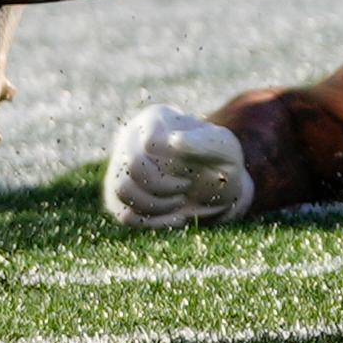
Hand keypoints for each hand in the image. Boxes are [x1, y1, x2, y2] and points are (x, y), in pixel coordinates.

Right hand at [104, 103, 254, 228]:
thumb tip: (174, 141)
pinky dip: (152, 222)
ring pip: (122, 189)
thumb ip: (203, 142)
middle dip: (163, 186)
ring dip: (156, 204)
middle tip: (186, 188)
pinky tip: (175, 218)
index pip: (150, 143)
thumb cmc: (220, 162)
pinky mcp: (119, 195)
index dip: (172, 165)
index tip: (191, 170)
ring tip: (179, 203)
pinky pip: (124, 213)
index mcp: (155, 120)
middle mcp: (131, 139)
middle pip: (132, 166)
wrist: (216, 188)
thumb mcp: (223, 147)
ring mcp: (121, 167)